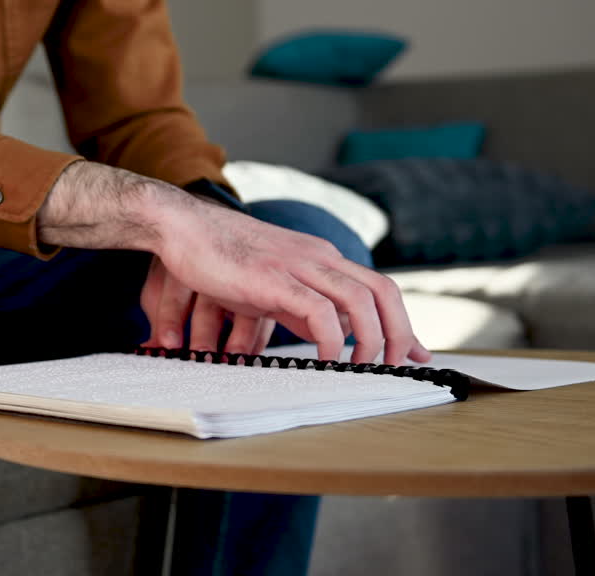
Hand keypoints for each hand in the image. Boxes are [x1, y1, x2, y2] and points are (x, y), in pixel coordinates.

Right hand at [38, 162, 428, 364]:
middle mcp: (319, 258)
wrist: (181, 226)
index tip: (413, 353)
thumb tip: (329, 337)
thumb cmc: (220, 257)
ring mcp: (299, 265)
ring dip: (371, 340)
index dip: (401, 322)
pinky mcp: (275, 278)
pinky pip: (320, 311)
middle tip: (395, 367)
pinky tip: (327, 360)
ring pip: (360, 301)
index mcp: (321, 258)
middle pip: (383, 292)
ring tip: (364, 368)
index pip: (378, 287)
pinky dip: (332, 340)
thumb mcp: (270, 285)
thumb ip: (301, 308)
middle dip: (398, 333)